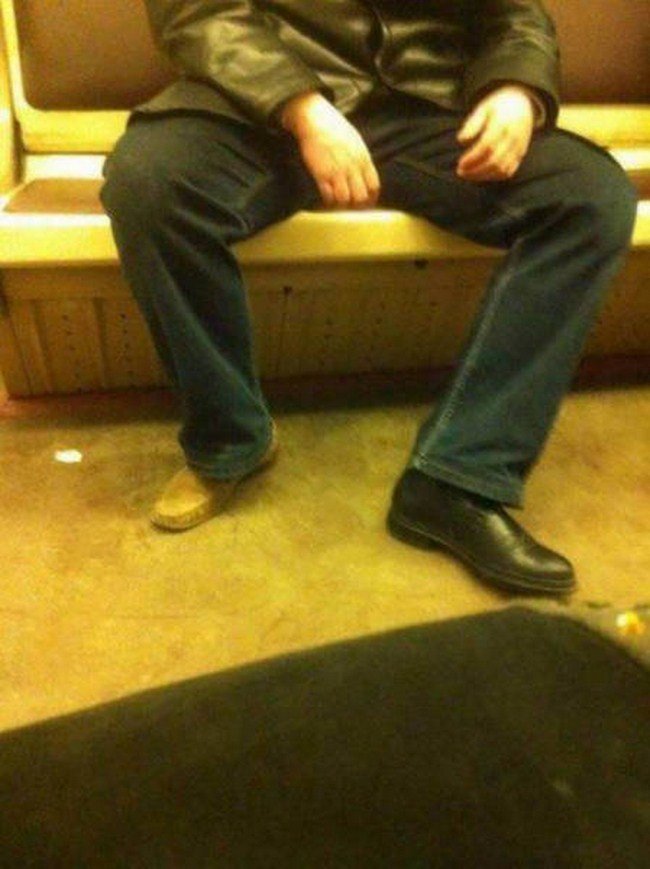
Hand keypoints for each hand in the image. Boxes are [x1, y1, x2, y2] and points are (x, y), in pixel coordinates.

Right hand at [281, 91, 380, 207]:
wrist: (315, 119)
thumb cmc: (335, 129)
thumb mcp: (356, 142)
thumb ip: (362, 160)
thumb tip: (365, 176)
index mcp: (363, 159)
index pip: (374, 186)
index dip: (371, 199)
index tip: (366, 204)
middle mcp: (352, 167)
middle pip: (361, 197)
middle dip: (357, 206)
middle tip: (351, 209)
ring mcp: (336, 171)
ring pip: (345, 199)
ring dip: (341, 206)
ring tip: (338, 205)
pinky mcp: (321, 173)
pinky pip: (328, 195)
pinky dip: (328, 201)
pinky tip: (327, 198)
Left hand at [456, 85, 534, 181]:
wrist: (522, 103)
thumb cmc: (497, 107)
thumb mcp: (483, 108)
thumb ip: (472, 124)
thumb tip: (461, 141)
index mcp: (503, 123)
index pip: (487, 146)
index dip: (472, 158)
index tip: (460, 163)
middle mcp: (513, 137)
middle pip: (494, 161)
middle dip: (475, 170)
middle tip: (461, 172)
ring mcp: (519, 147)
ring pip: (501, 170)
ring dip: (483, 176)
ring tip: (468, 174)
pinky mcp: (521, 155)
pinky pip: (508, 172)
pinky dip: (493, 177)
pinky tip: (481, 175)